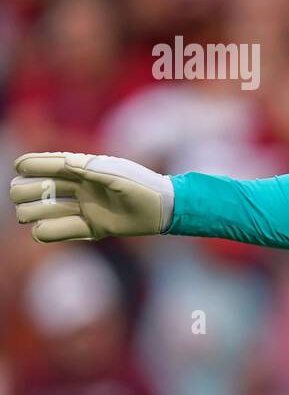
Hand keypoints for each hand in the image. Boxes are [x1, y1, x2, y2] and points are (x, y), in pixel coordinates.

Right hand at [10, 152, 173, 242]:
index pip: (52, 165)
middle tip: (19, 194)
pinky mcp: (92, 228)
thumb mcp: (119, 175)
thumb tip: (65, 162)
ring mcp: (84, 208)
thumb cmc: (143, 187)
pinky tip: (40, 231)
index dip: (33, 164)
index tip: (18, 166)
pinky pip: (63, 231)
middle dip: (27, 190)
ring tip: (25, 214)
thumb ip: (92, 169)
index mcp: (85, 170)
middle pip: (42, 188)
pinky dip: (49, 232)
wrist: (164, 210)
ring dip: (32, 211)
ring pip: (47, 209)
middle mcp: (81, 188)